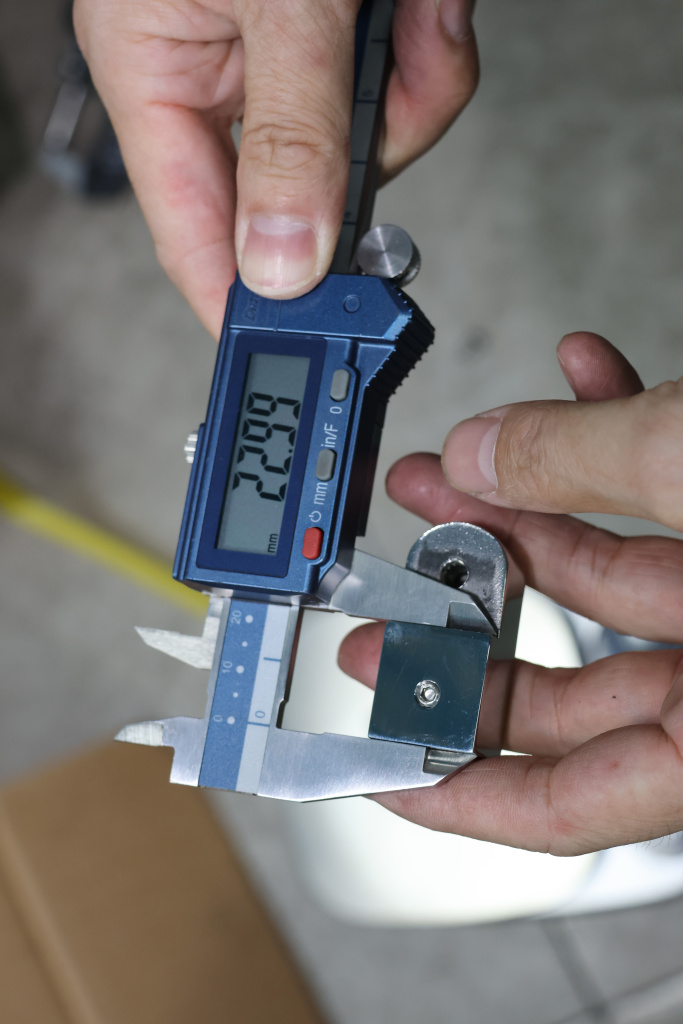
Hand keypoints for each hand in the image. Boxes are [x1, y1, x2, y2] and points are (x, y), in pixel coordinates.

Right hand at [73, 0, 478, 336]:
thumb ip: (286, 136)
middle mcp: (218, 84)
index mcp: (156, 77)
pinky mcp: (345, 45)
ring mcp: (288, 68)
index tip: (293, 360)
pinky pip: (406, 90)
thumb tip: (283, 263)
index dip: (243, 308)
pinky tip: (420, 2)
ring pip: (368, 149)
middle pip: (304, 201)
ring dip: (409, 90)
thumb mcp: (277, 0)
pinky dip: (431, 50)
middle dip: (364, 159)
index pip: (196, 241)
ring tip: (404, 9)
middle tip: (382, 87)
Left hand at [339, 332, 682, 854]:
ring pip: (606, 578)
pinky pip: (667, 513)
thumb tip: (483, 456)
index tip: (371, 767)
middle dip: (461, 616)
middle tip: (383, 591)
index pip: (556, 809)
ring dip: (532, 506)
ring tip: (458, 461)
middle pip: (562, 684)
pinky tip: (582, 383)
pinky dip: (621, 446)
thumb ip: (589, 464)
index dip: (449, 793)